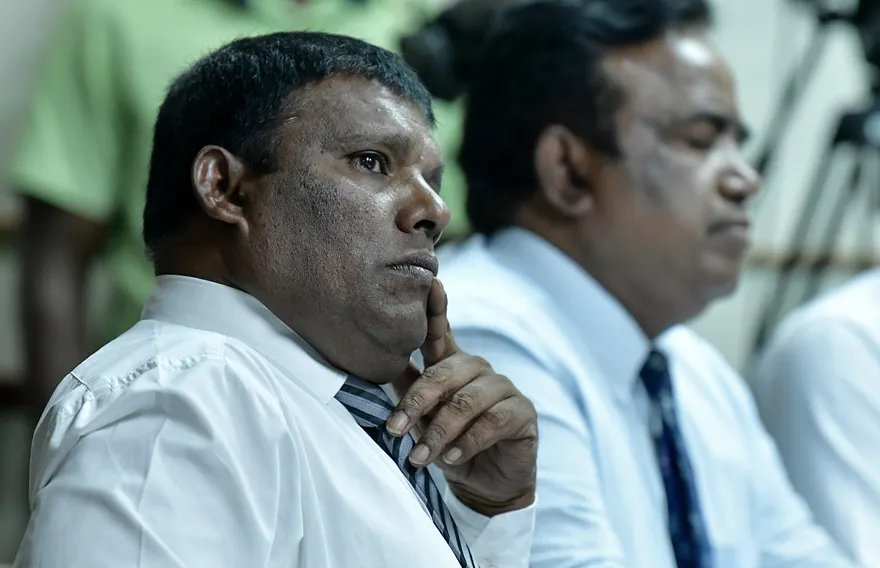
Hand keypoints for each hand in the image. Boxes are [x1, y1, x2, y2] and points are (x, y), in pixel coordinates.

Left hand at [387, 279, 537, 516]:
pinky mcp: (523, 412)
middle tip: (394, 429)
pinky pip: (492, 422)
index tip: (432, 284)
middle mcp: (479, 369)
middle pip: (445, 373)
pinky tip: (451, 458)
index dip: (437, 309)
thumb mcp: (421, 417)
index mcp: (452, 364)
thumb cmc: (449, 443)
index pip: (441, 332)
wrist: (485, 484)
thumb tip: (373, 360)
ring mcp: (504, 388)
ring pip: (467, 401)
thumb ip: (406, 388)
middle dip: (417, 402)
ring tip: (418, 458)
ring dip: (439, 433)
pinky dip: (467, 442)